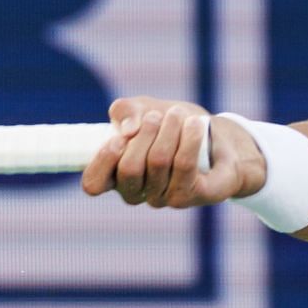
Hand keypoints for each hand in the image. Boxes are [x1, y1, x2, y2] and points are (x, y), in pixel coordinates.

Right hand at [80, 96, 265, 207]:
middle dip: (144, 134)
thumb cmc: (169, 124)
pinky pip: (184, 166)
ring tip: (178, 114)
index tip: (118, 138)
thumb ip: (124, 111)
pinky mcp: (190, 196)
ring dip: (168, 130)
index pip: (93, 183)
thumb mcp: (141, 108)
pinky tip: (194, 124)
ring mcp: (163, 198)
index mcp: (116, 175)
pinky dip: (188, 139)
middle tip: (157, 116)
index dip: (102, 162)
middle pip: (129, 169)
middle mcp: (136, 193)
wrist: (213, 136)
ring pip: (158, 162)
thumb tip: (128, 129)